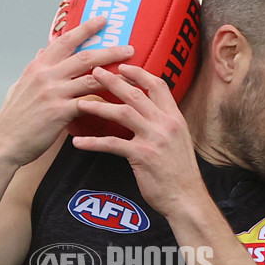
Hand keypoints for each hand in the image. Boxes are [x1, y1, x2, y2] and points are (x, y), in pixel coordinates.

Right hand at [0, 16, 134, 166]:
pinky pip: (89, 104)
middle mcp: (46, 75)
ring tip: (132, 75)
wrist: (4, 143)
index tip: (102, 20)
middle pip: (84, 56)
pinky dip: (105, 103)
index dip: (86, 29)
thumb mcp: (19, 87)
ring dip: (114, 76)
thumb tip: (41, 52)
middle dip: (110, 50)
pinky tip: (119, 103)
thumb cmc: (13, 120)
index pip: (64, 40)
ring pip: (91, 78)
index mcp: (37, 67)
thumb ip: (34, 69)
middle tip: (129, 48)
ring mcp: (53, 93)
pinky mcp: (59, 112)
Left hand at [72, 64, 207, 216]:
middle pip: (136, 94)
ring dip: (99, 106)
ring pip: (123, 113)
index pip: (158, 86)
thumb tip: (147, 114)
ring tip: (81, 103)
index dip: (139, 74)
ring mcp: (154, 139)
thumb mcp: (179, 141)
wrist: (186, 198)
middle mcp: (166, 124)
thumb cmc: (180, 173)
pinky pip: (112, 144)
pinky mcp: (142, 157)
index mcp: (175, 118)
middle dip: (113, 81)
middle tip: (94, 72)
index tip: (123, 67)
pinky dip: (93, 142)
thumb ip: (164, 125)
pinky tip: (78, 142)